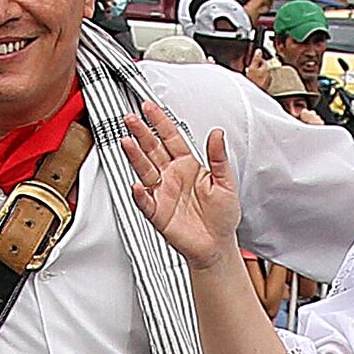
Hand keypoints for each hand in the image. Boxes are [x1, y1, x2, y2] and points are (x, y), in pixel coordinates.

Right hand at [122, 104, 238, 266]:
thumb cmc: (222, 216)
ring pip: (145, 170)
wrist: (217, 245)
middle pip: (153, 150)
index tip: (149, 108)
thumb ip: (219, 158)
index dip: (160, 122)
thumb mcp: (226, 183)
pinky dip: (140, 194)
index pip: (171, 138)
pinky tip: (136, 185)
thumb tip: (217, 134)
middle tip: (130, 119)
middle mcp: (172, 176)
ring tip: (127, 143)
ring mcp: (163, 193)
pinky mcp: (158, 213)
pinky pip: (146, 201)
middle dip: (141, 133)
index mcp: (188, 165)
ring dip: (135, 157)